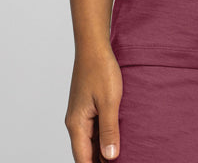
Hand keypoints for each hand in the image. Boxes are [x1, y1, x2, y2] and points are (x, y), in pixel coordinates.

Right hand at [65, 45, 122, 161]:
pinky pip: (94, 128)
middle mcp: (76, 122)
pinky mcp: (87, 106)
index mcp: (77, 124)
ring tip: (122, 156)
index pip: (83, 159)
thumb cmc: (100, 70)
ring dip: (103, 150)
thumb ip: (109, 130)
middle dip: (100, 161)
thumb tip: (110, 157)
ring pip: (90, 141)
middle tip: (121, 161)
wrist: (94, 46)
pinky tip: (117, 138)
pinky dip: (103, 137)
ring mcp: (81, 114)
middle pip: (86, 153)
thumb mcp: (109, 102)